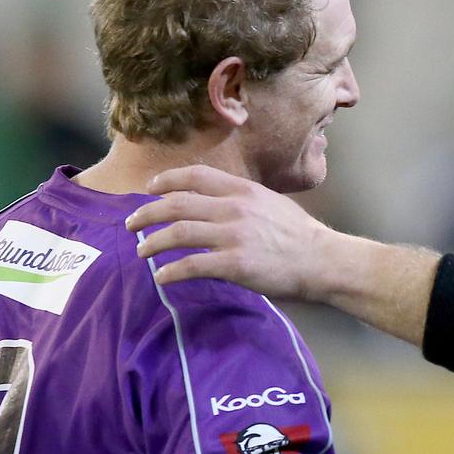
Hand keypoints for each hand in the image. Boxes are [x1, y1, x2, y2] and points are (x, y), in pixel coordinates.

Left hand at [125, 165, 334, 301]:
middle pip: (177, 204)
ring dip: (152, 242)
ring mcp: (233, 235)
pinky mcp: (235, 264)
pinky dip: (171, 271)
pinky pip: (192, 266)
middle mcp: (234, 208)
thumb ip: (243, 202)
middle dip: (147, 213)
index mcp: (243, 190)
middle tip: (130, 224)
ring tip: (140, 251)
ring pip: (178, 233)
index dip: (167, 180)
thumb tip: (219, 205)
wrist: (323, 260)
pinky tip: (161, 277)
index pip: (196, 176)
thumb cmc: (301, 236)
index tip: (150, 189)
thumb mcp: (271, 204)